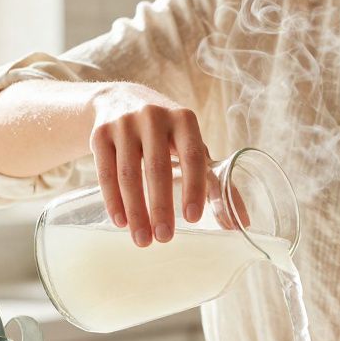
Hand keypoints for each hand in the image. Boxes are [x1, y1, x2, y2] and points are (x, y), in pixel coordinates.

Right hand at [90, 83, 208, 245]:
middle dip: (161, 207)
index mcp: (184, 120)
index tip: (192, 219)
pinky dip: (113, 200)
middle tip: (164, 238)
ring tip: (142, 240)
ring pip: (128, 174)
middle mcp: (153, 117)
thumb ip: (215, 182)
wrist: (121, 100)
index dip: (193, 188)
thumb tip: (240, 222)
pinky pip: (105, 173)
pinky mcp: (99, 134)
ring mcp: (124, 124)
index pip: (191, 157)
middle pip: (157, 168)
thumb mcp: (193, 147)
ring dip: (135, 211)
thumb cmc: (168, 134)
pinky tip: (120, 222)